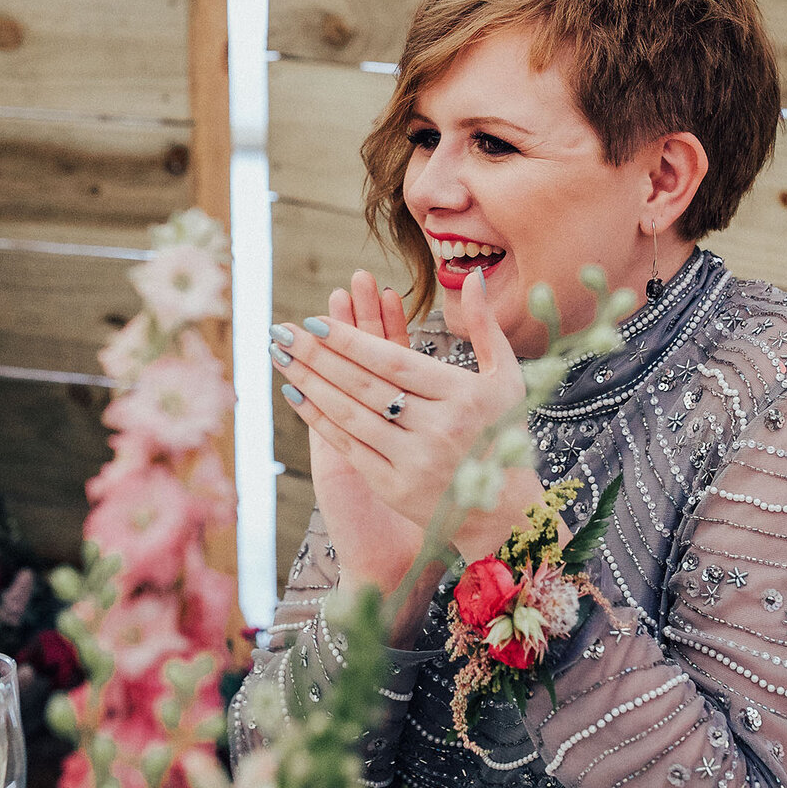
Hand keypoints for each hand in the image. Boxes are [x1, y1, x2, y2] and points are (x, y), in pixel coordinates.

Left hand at [273, 265, 538, 563]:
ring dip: (309, 383)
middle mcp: (437, 427)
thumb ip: (486, 326)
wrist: (506, 511)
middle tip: (279, 332)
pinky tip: (295, 395)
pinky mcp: (395, 487)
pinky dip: (319, 419)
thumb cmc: (504, 433)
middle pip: (364, 384)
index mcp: (461, 396)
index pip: (394, 361)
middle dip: (316, 355)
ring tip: (279, 357)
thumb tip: (472, 277)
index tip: (313, 321)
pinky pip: (349, 446)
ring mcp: (414, 460)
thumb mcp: (507, 378)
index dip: (350, 340)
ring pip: (350, 414)